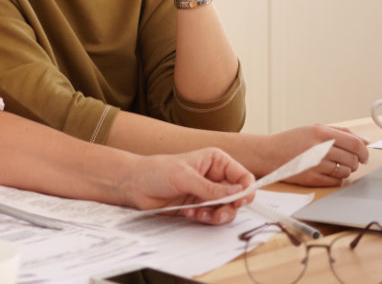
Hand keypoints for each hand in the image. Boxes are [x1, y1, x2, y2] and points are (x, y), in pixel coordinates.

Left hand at [119, 148, 254, 224]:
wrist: (136, 185)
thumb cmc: (157, 171)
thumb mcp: (186, 177)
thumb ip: (211, 188)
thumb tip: (237, 193)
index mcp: (216, 161)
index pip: (242, 176)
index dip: (246, 190)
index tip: (239, 201)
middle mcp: (215, 177)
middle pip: (237, 197)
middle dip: (230, 207)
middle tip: (218, 213)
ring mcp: (207, 193)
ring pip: (226, 210)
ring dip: (215, 215)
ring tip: (199, 214)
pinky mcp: (199, 207)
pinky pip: (211, 217)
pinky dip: (204, 219)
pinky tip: (189, 213)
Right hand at [259, 126, 369, 186]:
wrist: (269, 153)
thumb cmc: (292, 140)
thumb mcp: (314, 129)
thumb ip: (341, 132)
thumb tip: (364, 141)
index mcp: (321, 133)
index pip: (355, 144)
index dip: (364, 151)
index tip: (364, 155)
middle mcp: (319, 148)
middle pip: (352, 159)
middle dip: (355, 162)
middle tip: (349, 160)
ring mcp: (315, 164)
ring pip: (346, 171)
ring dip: (346, 170)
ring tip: (335, 165)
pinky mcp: (311, 179)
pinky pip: (336, 181)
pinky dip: (336, 178)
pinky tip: (327, 172)